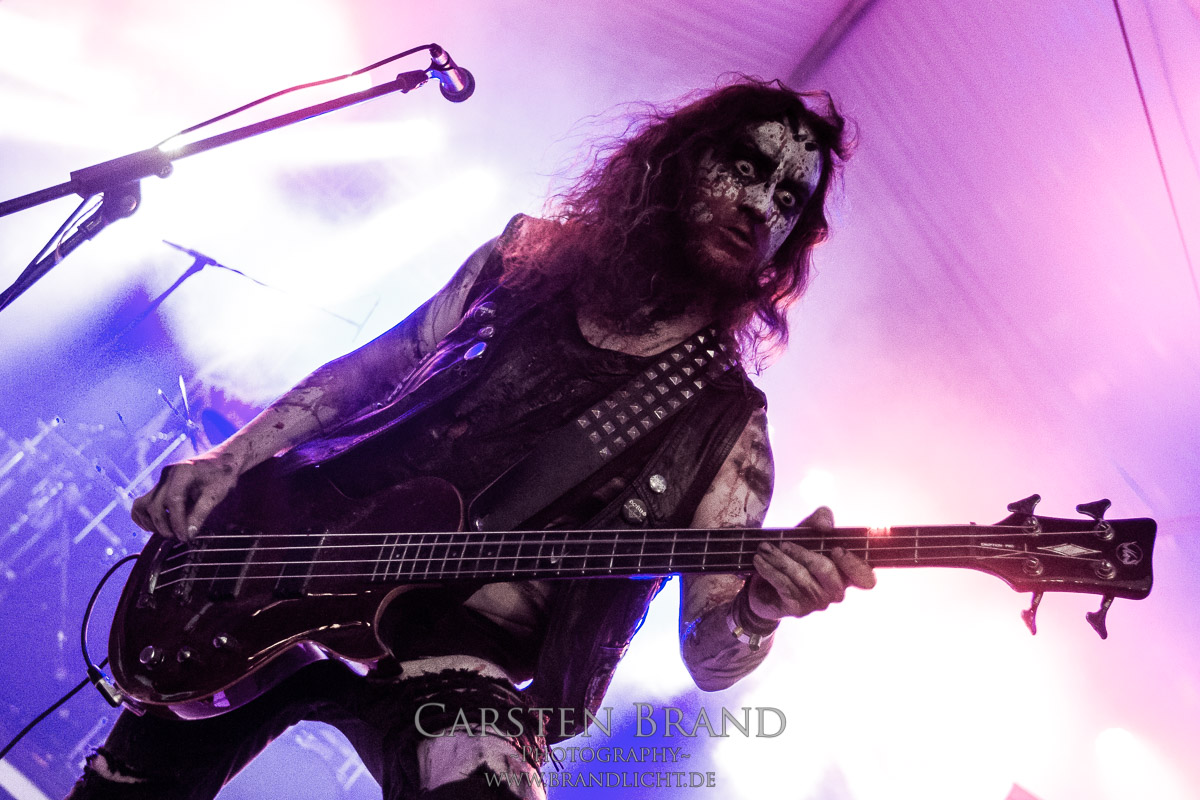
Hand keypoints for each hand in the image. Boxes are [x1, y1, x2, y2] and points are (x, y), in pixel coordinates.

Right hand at [131, 453, 240, 541]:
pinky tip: (160, 526)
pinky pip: (141, 504)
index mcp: (183, 473)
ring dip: (152, 523)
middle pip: (154, 505)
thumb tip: (188, 534)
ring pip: (141, 505)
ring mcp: (161, 480)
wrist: (223, 459)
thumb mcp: (217, 494)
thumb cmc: (223, 475)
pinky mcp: (159, 486)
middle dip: (164, 526)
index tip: (184, 537)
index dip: (176, 522)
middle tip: (179, 537)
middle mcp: (167, 475)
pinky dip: (146, 518)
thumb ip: (201, 513)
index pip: (172, 500)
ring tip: (170, 532)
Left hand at [747, 506, 875, 620]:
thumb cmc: (792, 557)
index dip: (855, 565)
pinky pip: (785, 586)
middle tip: (783, 543)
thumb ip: (818, 522)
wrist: (764, 585)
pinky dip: (770, 570)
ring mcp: (817, 602)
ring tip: (764, 548)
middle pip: (827, 571)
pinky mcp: (797, 609)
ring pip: (801, 577)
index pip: (866, 578)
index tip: (837, 549)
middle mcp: (836, 590)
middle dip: (804, 553)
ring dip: (780, 559)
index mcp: (845, 574)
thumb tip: (825, 524)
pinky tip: (759, 560)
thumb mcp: (805, 534)